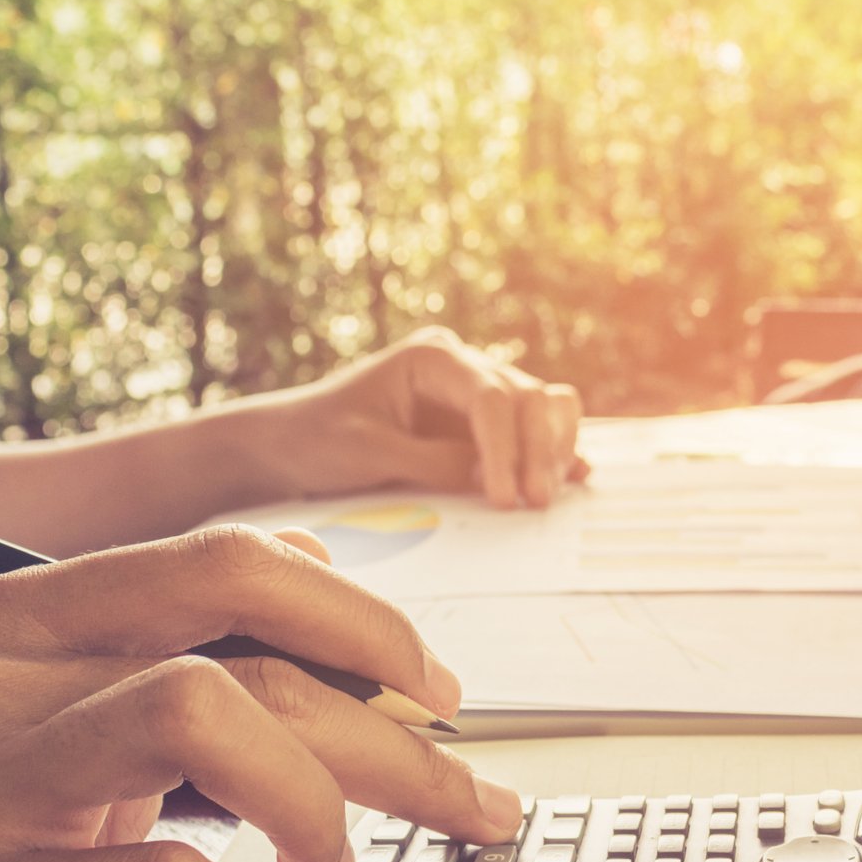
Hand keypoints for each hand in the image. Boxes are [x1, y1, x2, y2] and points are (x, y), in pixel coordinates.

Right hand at [0, 527, 520, 861]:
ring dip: (316, 797)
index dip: (359, 612)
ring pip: (199, 713)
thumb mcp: (49, 733)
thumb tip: (331, 586)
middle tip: (466, 798)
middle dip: (387, 723)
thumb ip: (167, 660)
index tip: (435, 689)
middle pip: (236, 641)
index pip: (219, 562)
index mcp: (3, 615)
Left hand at [213, 327, 588, 508]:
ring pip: (544, 408)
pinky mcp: (482, 427)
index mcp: (433, 358)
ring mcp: (477, 395)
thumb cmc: (318, 439)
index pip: (491, 396)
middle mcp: (463, 367)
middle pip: (530, 397)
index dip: (506, 448)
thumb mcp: (370, 453)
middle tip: (535, 503)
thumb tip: (494, 483)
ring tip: (546, 497)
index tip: (504, 497)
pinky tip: (571, 478)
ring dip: (554, 449)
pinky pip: (533, 431)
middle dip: (539, 450)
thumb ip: (435, 463)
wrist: (290, 445)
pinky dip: (554, 452)